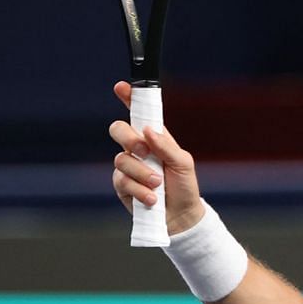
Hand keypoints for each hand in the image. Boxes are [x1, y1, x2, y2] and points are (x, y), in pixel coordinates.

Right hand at [109, 81, 205, 236]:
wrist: (180, 216)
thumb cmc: (184, 186)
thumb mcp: (184, 163)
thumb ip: (167, 146)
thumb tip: (148, 131)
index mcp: (154, 137)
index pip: (138, 113)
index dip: (129, 98)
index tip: (122, 87)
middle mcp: (137, 148)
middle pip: (118, 129)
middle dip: (129, 138)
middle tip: (144, 151)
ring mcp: (128, 166)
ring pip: (121, 159)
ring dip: (141, 173)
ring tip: (157, 185)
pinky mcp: (121, 185)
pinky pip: (121, 181)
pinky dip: (138, 189)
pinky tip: (151, 198)